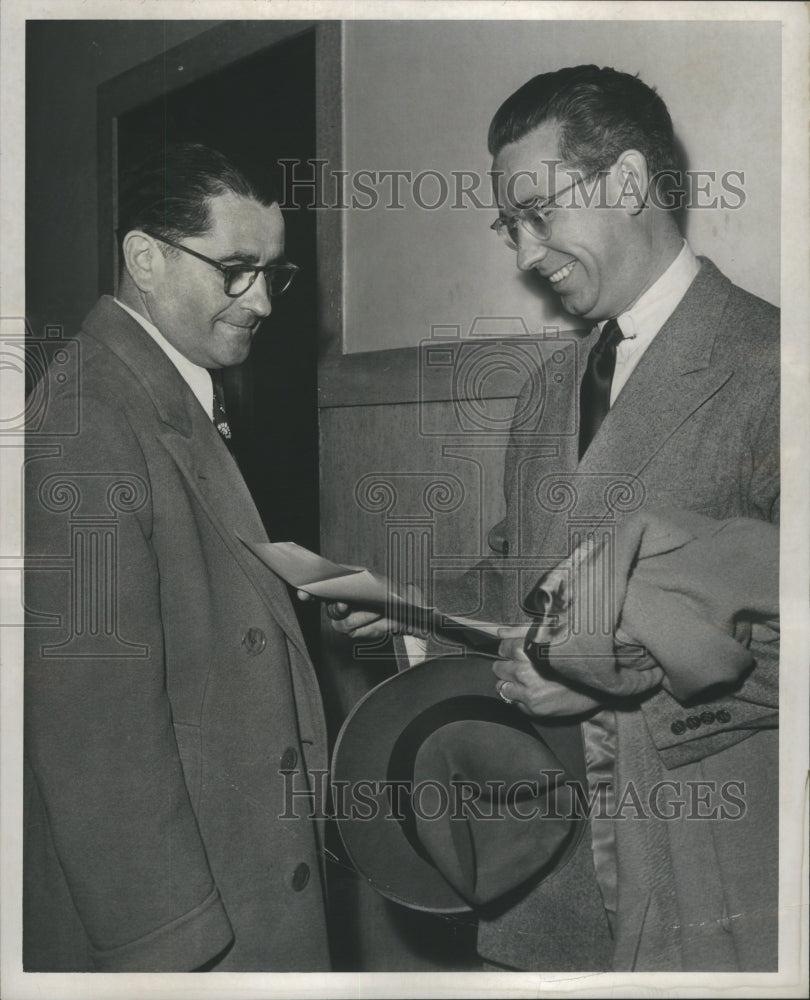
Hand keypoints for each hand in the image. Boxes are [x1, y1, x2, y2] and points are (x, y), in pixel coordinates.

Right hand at [296, 585, 424, 640]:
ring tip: (378, 609)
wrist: (407, 609)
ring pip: (343, 623)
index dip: (308, 591)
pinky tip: (379, 620)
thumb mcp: (373, 579)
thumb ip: (352, 579)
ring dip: (363, 616)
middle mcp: (339, 602)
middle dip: (338, 607)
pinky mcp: (354, 633)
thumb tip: (338, 588)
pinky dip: (370, 626)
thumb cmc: (389, 590)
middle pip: (330, 609)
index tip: (304, 592)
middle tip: (345, 605)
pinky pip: (355, 633)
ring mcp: (345, 619)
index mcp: (340, 585)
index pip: (318, 587)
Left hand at [493, 625, 601, 716]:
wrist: (597, 684)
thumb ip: (521, 632)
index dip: (509, 650)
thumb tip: (499, 631)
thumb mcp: (550, 635)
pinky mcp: (533, 708)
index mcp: (526, 650)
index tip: (517, 653)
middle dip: (508, 667)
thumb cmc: (574, 657)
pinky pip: (514, 703)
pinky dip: (521, 698)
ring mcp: (527, 691)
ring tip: (528, 681)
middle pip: (498, 668)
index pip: (502, 648)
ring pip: (502, 687)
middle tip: (524, 668)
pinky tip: (536, 692)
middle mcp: (524, 671)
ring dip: (511, 684)